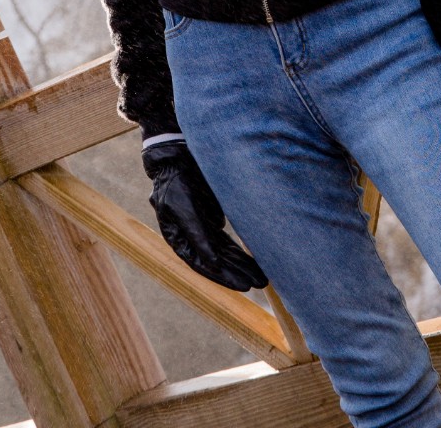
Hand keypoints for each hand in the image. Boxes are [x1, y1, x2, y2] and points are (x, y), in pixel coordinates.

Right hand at [142, 138, 267, 290]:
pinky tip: (255, 258)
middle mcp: (192, 237)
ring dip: (242, 263)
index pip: (202, 264)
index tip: (243, 286)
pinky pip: (228, 239)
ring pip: (225, 251)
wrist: (178, 154)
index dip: (222, 277)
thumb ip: (197, 235)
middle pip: (217, 261)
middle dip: (237, 272)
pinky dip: (240, 249)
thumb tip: (212, 262)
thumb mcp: (184, 207)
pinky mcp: (213, 217)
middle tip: (259, 283)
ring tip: (263, 276)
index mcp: (178, 239)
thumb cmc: (177, 181)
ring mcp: (203, 227)